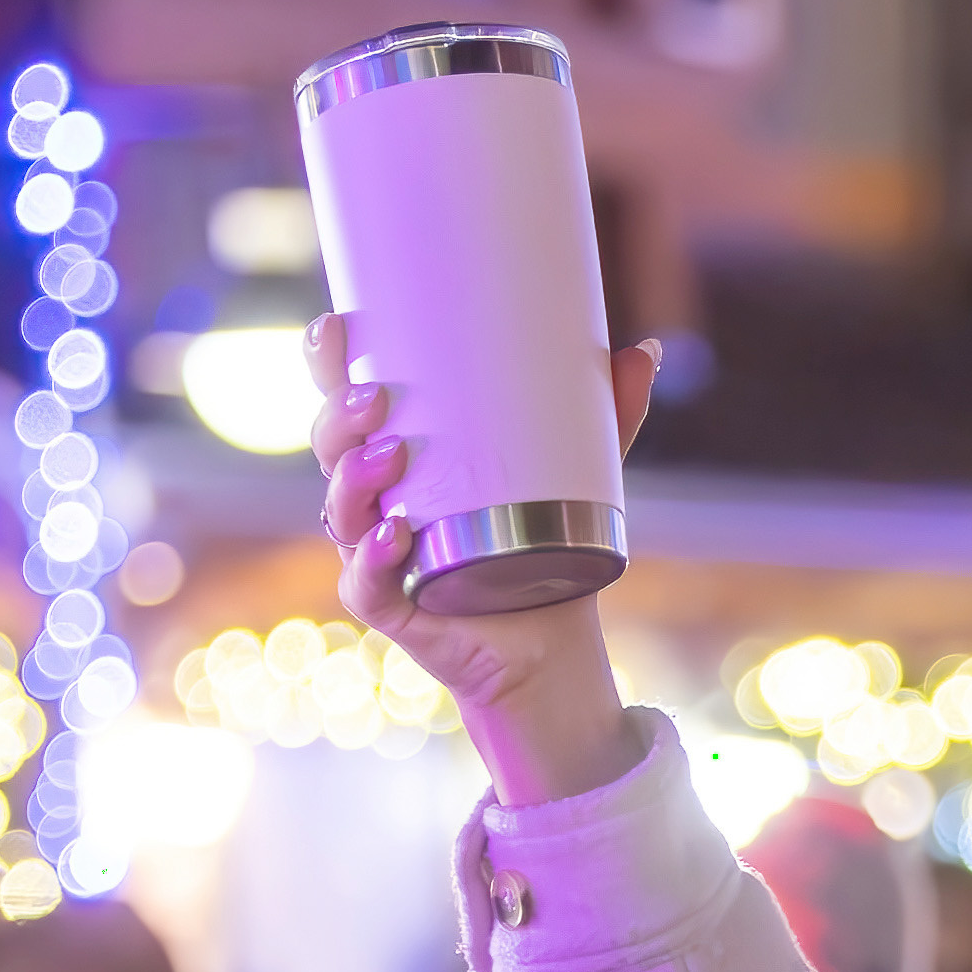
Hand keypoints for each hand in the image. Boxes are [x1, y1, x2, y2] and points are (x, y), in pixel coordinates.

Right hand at [309, 312, 663, 809]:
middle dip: (338, 418)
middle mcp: (374, 502)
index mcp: (397, 458)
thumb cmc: (547, 547)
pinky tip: (393, 534)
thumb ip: (604, 415)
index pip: (346, 403)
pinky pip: (362, 583)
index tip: (336, 327)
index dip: (328, 365)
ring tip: (390, 456)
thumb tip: (643, 351)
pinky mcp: (391, 607)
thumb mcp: (577, 474)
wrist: (553, 643)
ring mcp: (375, 555)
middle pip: (330, 450)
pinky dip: (371, 559)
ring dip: (352, 479)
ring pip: (338, 511)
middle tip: (375, 398)